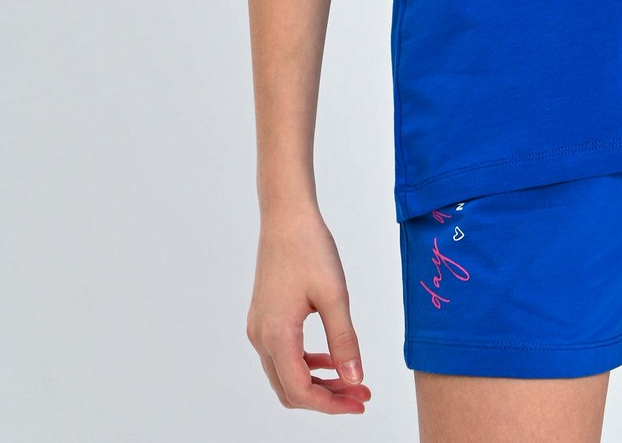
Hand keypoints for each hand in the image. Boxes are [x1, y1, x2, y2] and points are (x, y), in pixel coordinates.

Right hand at [246, 207, 372, 413]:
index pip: (300, 391)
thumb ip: (344, 340)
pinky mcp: (265, 318)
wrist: (286, 216)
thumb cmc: (310, 248)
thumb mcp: (334, 295)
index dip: (331, 404)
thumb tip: (355, 379)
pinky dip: (307, 363)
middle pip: (291, 389)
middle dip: (327, 397)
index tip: (360, 401)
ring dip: (318, 382)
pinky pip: (284, 355)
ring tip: (352, 381)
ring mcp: (260, 328)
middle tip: (361, 395)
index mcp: (276, 336)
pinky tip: (332, 359)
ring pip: (286, 374)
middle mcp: (261, 338)